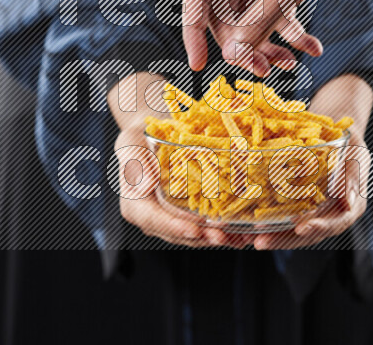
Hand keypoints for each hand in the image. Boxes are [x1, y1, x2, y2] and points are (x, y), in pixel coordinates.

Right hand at [115, 124, 247, 247]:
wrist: (153, 134)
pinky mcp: (188, 216)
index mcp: (134, 206)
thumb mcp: (129, 142)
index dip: (176, 226)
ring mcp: (171, 220)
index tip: (195, 229)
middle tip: (223, 235)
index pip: (155, 221)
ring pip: (194, 235)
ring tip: (238, 237)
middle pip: (178, 233)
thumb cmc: (138, 137)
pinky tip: (243, 234)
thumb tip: (145, 185)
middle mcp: (152, 219)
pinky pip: (205, 227)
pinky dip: (224, 231)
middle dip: (202, 236)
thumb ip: (134, 162)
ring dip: (216, 237)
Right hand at [182, 0, 372, 75]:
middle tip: (262, 71)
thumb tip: (233, 55)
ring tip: (288, 65)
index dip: (193, 31)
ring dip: (267, 45)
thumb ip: (262, 20)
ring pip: (251, 20)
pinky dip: (291, 35)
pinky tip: (313, 48)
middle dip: (241, 45)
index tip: (199, 65)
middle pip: (224, 14)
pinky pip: (277, 16)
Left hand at [251, 74, 372, 248]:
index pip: (335, 224)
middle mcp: (330, 216)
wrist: (338, 136)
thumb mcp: (358, 156)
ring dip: (269, 235)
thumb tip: (348, 202)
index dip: (318, 227)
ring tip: (247, 237)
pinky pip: (280, 216)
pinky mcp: (296, 207)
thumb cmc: (351, 145)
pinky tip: (244, 224)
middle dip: (283, 239)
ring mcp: (312, 213)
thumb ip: (353, 178)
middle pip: (307, 234)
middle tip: (261, 241)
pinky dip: (264, 221)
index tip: (301, 227)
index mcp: (349, 208)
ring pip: (290, 230)